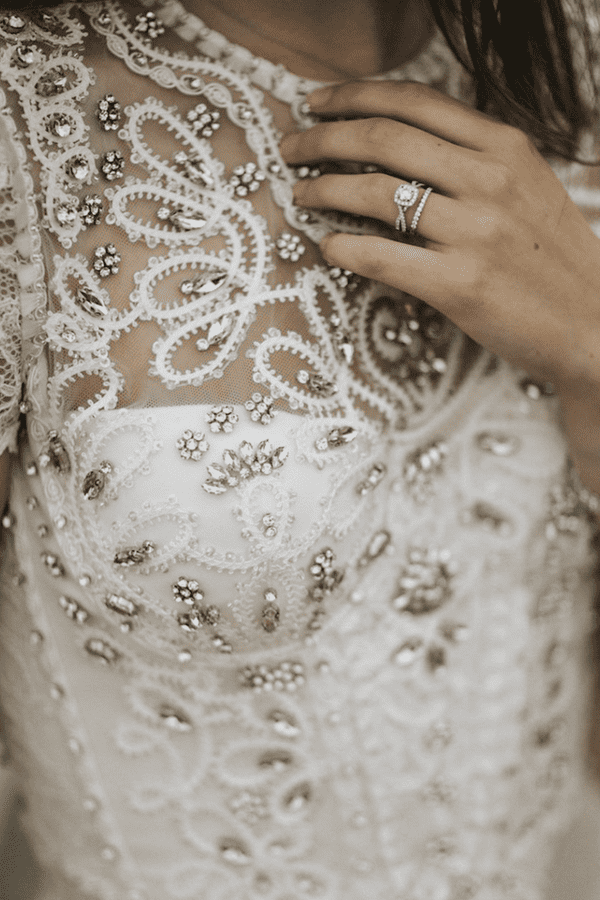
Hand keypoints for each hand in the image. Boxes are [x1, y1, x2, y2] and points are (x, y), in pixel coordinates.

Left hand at [279, 81, 599, 393]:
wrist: (593, 323)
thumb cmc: (552, 257)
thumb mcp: (527, 187)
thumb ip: (473, 159)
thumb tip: (399, 142)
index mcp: (505, 147)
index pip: (414, 101)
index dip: (353, 96)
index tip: (316, 103)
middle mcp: (489, 181)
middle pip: (384, 139)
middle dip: (324, 138)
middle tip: (291, 148)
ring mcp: (475, 233)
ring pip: (375, 194)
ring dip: (323, 190)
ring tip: (300, 195)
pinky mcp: (459, 286)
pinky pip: (381, 257)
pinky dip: (343, 248)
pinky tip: (327, 246)